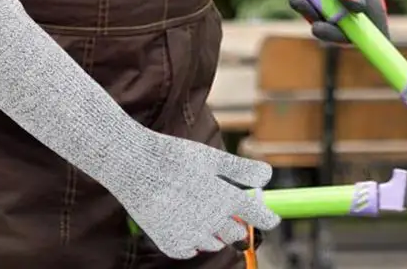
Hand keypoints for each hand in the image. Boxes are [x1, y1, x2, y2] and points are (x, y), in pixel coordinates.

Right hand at [120, 130, 279, 258]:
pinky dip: (191, 237)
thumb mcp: (211, 158)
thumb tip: (268, 176)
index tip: (272, 218)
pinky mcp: (172, 244)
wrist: (134, 166)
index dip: (267, 217)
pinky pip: (192, 248)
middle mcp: (210, 222)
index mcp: (224, 198)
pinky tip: (181, 216)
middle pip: (236, 233)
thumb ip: (241, 170)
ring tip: (196, 204)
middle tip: (224, 203)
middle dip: (235, 221)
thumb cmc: (175, 157)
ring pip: (214, 242)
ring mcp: (190, 236)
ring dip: (213, 229)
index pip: (256, 215)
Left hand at [289, 0, 389, 41]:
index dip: (372, 37)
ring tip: (298, 0)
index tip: (358, 41)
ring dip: (312, 14)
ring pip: (326, 20)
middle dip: (332, 30)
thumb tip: (355, 8)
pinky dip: (303, 4)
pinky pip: (311, 10)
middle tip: (317, 27)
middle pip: (349, 28)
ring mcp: (334, 0)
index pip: (376, 21)